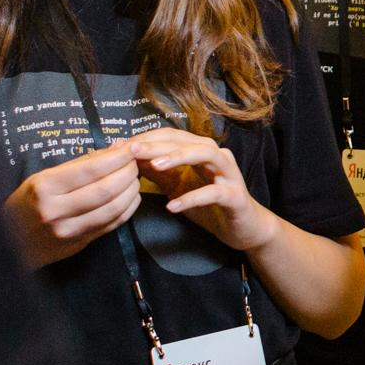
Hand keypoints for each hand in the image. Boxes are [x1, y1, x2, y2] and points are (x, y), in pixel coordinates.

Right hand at [4, 142, 141, 268]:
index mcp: (44, 187)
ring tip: (134, 177)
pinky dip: (127, 209)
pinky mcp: (79, 244)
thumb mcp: (42, 177)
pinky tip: (130, 197)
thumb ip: (79, 165)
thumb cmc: (27, 203)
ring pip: (113, 208)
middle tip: (136, 161)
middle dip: (127, 172)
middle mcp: (56, 210)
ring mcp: (68, 231)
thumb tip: (114, 148)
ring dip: (131, 190)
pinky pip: (111, 225)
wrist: (8, 241)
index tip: (131, 148)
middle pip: (106, 189)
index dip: (117, 158)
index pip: (90, 169)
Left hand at [127, 128, 272, 251]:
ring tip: (154, 166)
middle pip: (185, 141)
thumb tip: (131, 159)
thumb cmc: (210, 206)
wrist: (244, 229)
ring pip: (205, 155)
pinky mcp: (235, 196)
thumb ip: (159, 172)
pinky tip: (173, 207)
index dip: (146, 139)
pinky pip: (212, 193)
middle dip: (156, 144)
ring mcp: (228, 174)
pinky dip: (192, 198)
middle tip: (130, 149)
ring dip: (178, 157)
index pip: (171, 136)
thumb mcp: (178, 187)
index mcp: (202, 150)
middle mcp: (217, 155)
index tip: (119, 146)